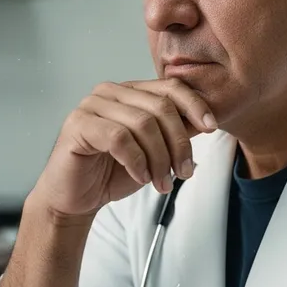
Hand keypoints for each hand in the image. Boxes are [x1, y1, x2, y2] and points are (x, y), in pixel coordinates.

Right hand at [32, 79, 217, 220]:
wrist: (75, 199)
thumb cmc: (112, 172)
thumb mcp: (154, 152)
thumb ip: (174, 134)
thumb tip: (206, 123)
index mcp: (130, 91)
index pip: (170, 87)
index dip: (194, 106)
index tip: (211, 128)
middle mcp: (110, 92)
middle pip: (160, 107)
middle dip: (178, 143)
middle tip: (184, 172)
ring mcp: (92, 105)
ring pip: (143, 124)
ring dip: (159, 158)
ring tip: (162, 183)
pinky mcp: (78, 124)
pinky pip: (119, 138)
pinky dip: (137, 161)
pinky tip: (140, 177)